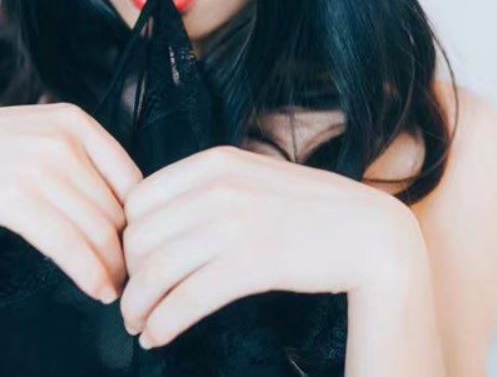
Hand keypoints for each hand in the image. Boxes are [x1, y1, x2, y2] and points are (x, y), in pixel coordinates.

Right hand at [0, 99, 143, 303]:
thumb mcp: (35, 133)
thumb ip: (76, 156)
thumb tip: (121, 203)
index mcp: (73, 119)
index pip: (130, 178)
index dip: (140, 219)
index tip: (139, 246)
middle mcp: (62, 138)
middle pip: (115, 208)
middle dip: (127, 249)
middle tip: (132, 277)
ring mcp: (38, 166)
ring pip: (97, 229)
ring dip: (113, 267)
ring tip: (117, 288)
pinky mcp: (14, 197)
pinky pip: (67, 243)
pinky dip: (89, 272)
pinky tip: (98, 289)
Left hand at [117, 144, 420, 347]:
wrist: (369, 232)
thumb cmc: (308, 210)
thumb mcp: (253, 178)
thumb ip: (207, 189)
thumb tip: (152, 222)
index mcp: (216, 161)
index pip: (139, 198)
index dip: (126, 237)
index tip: (132, 264)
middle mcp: (220, 186)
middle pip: (140, 237)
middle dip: (127, 277)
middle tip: (130, 301)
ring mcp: (236, 223)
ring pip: (156, 271)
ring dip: (137, 306)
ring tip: (138, 325)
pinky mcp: (252, 263)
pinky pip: (186, 299)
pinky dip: (163, 322)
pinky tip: (157, 335)